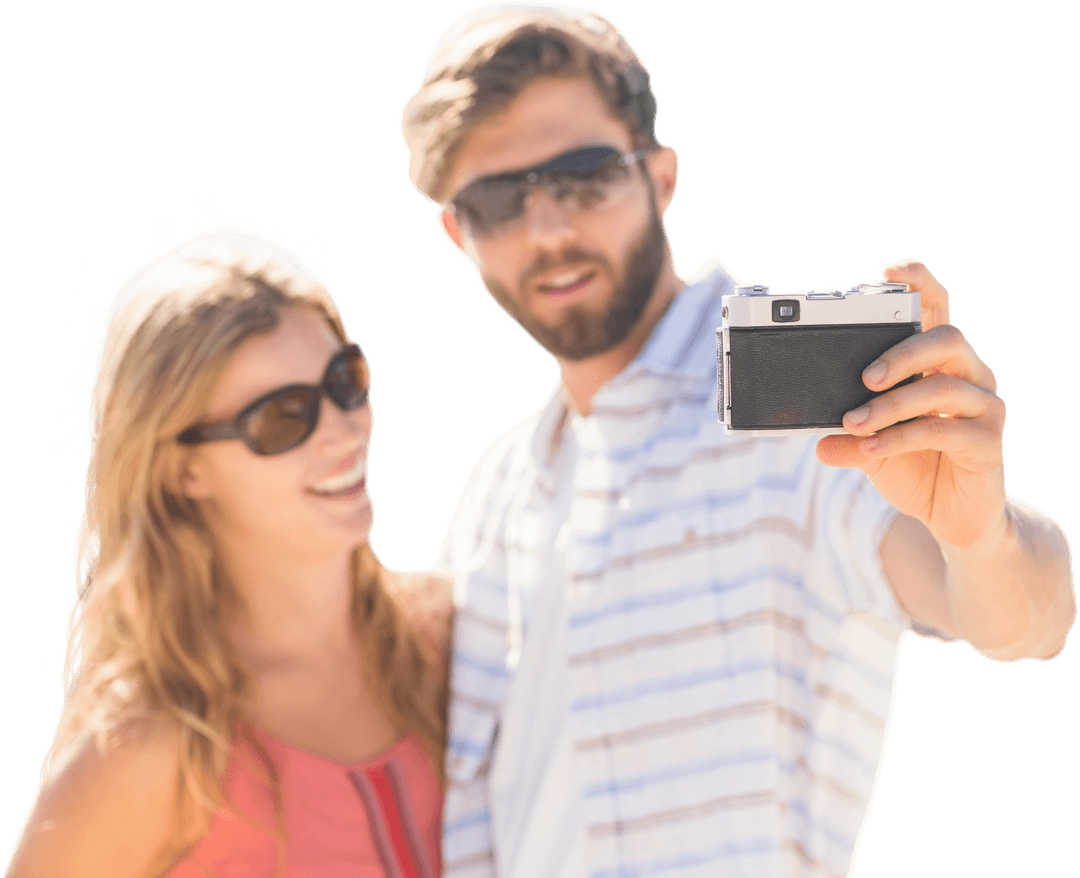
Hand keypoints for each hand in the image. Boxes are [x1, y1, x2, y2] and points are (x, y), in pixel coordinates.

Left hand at [816, 259, 1007, 549]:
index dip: (919, 281)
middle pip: (947, 337)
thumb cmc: (913, 466)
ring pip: (942, 385)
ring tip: (854, 422)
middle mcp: (967, 374)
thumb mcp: (870, 446)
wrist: (953, 518)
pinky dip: (901, 436)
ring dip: (891, 405)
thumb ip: (849, 434)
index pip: (936, 308)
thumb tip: (816, 439)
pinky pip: (944, 430)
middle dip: (902, 351)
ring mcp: (982, 405)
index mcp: (937, 362)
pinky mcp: (987, 440)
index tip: (889, 269)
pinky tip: (872, 447)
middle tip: (864, 377)